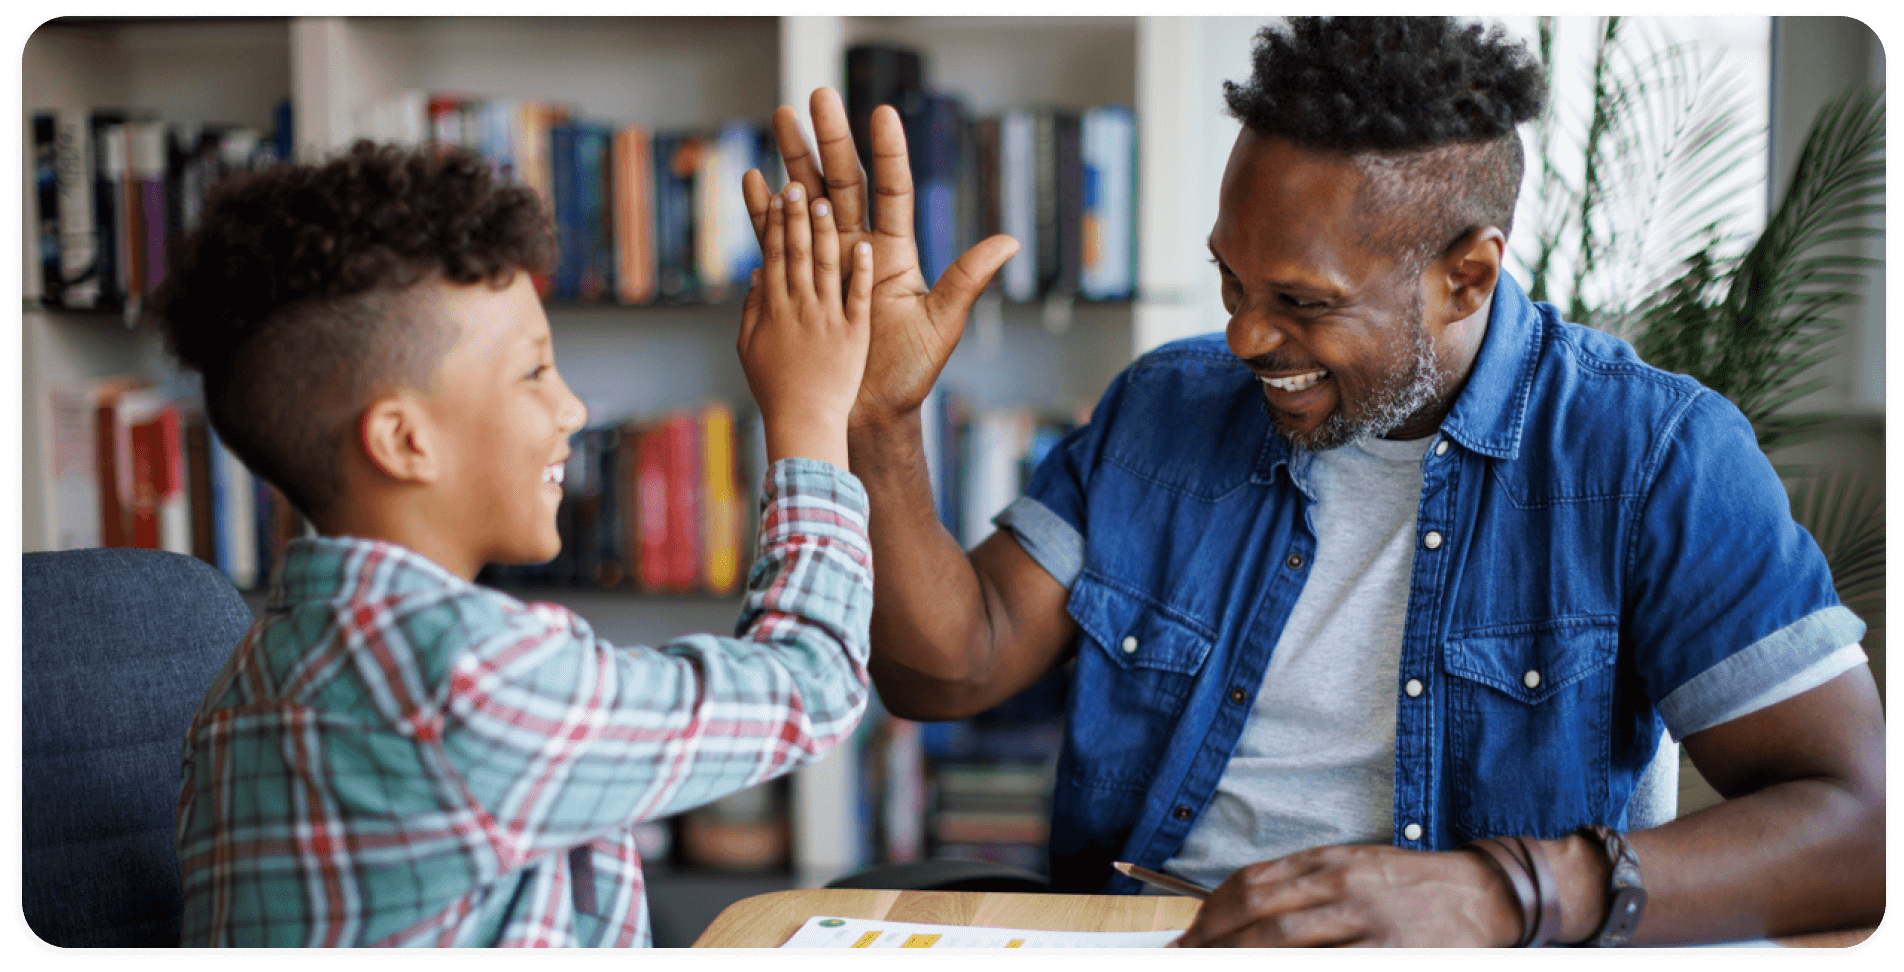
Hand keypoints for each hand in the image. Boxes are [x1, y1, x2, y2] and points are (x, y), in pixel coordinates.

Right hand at [737, 181, 872, 470]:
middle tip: (797, 182)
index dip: (775, 223)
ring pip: (826, 266)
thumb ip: (753, 310)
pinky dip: (860, 274)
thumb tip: (757, 273)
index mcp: (775, 309)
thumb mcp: (749, 350)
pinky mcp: (853, 335)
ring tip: (826, 200)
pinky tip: (864, 248)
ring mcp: (829, 319)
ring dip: (825, 232)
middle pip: (798, 251)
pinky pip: (857, 298)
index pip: (776, 254)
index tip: (776, 193)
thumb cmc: (776, 392)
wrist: (806, 427)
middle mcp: (801, 308)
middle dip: (797, 215)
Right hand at [743, 87, 1019, 432]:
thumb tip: (1009, 242)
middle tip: (816, 96)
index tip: (881, 113)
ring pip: (807, 200)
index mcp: (893, 251)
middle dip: (829, 139)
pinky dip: (764, 211)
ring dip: (792, 160)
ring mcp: (826, 262)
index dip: (888, 152)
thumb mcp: (941, 323)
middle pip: (842, 181)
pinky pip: (778, 240)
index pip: (891, 189)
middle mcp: (859, 247)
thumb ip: (967, 279)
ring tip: (779, 119)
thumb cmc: (909, 373)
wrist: (868, 412)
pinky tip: (755, 180)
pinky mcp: (800, 282)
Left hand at [1170, 844, 1521, 947]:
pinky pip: (1327, 962)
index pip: (1252, 883)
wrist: (1484, 895)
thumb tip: (1245, 906)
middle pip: (1259, 914)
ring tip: (1213, 962)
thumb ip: (1305, 882)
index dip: (1212, 912)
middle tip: (1187, 954)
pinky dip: (1288, 965)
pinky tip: (1266, 970)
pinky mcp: (1387, 951)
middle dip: (1214, 938)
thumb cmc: (1414, 885)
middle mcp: (1342, 886)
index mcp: (1330, 861)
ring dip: (1240, 954)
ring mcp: (1365, 921)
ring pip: (1284, 941)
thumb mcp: (1356, 867)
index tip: (1189, 934)